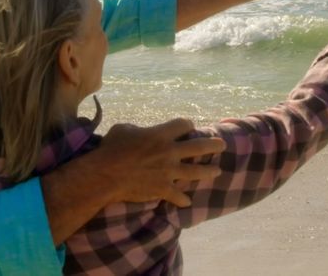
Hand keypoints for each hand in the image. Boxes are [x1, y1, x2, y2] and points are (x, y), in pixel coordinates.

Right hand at [94, 118, 224, 206]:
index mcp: (160, 134)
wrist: (106, 175)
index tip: (189, 127)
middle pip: (199, 147)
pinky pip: (178, 196)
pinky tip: (187, 202)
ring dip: (208, 171)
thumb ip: (137, 129)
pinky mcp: (164, 189)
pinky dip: (183, 200)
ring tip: (217, 171)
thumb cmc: (112, 149)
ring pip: (196, 171)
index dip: (187, 125)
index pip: (183, 125)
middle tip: (222, 145)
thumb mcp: (123, 129)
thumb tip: (140, 132)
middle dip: (213, 145)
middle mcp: (169, 152)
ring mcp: (169, 172)